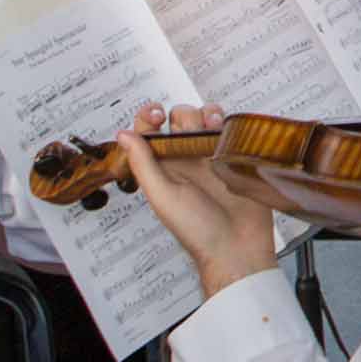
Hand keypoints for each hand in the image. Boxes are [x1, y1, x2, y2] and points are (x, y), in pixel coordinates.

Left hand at [117, 104, 276, 296]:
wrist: (237, 246)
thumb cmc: (198, 231)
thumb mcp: (164, 197)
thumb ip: (143, 165)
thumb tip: (123, 136)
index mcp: (162, 169)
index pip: (147, 132)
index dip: (147, 118)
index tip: (156, 115)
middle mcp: (184, 160)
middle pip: (177, 119)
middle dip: (182, 117)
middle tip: (189, 132)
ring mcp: (209, 157)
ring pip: (202, 119)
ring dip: (203, 115)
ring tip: (209, 128)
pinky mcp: (231, 157)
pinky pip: (226, 129)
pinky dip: (224, 122)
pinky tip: (223, 132)